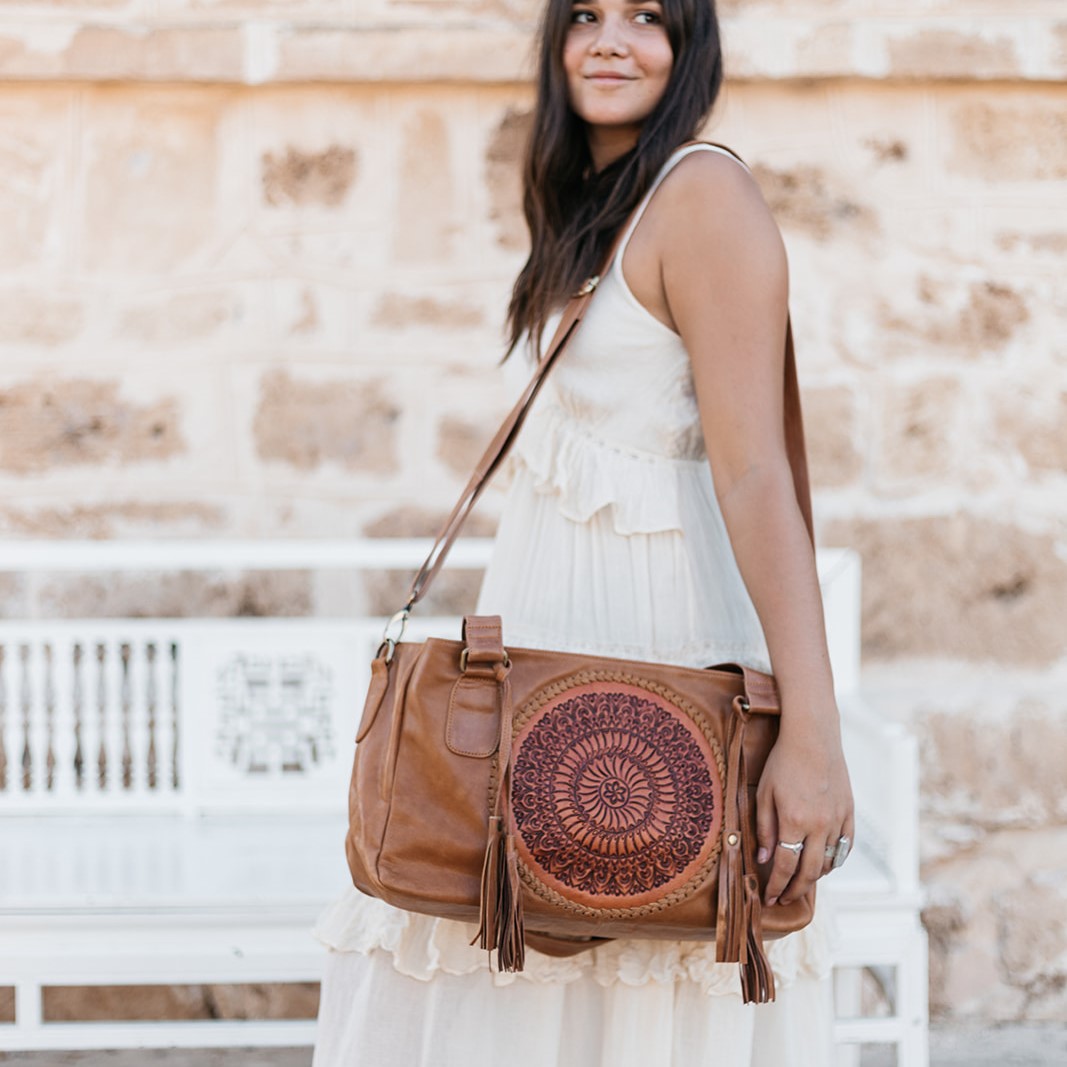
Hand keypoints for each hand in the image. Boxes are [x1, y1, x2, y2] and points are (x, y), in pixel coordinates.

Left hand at [755, 716, 853, 907]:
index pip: (784, 866)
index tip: (768, 899)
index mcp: (794, 820)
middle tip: (783, 899)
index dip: (775, 886)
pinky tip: (823, 865)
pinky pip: (845, 848)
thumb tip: (762, 860)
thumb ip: (763, 829)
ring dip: (814, 878)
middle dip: (794, 890)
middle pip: (808, 872)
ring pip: (829, 864)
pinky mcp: (850, 813)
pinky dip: (835, 862)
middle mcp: (819, 825)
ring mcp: (837, 820)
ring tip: (800, 883)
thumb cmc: (782, 762)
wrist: (813, 737)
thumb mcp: (764, 793)